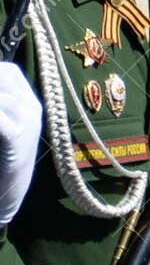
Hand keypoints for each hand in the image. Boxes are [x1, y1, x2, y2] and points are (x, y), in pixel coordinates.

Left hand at [0, 61, 41, 225]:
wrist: (8, 192)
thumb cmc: (0, 158)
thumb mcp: (2, 125)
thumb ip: (1, 107)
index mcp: (28, 103)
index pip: (8, 72)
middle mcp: (31, 109)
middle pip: (4, 77)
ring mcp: (28, 124)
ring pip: (2, 97)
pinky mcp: (16, 140)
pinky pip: (2, 119)